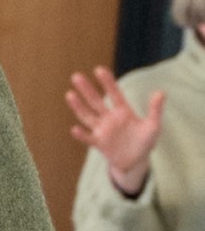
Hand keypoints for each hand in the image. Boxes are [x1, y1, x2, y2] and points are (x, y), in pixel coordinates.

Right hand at [71, 66, 163, 195]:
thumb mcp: (153, 125)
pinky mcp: (99, 143)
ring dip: (78, 106)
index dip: (107, 82)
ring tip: (69, 94)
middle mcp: (109, 118)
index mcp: (123, 112)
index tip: (99, 69)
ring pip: (88, 116)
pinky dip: (81, 135)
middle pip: (95, 102)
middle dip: (86, 89)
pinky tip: (74, 129)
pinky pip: (88, 138)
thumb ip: (155, 109)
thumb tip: (160, 92)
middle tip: (76, 76)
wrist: (135, 161)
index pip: (114, 94)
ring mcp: (102, 130)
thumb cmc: (145, 141)